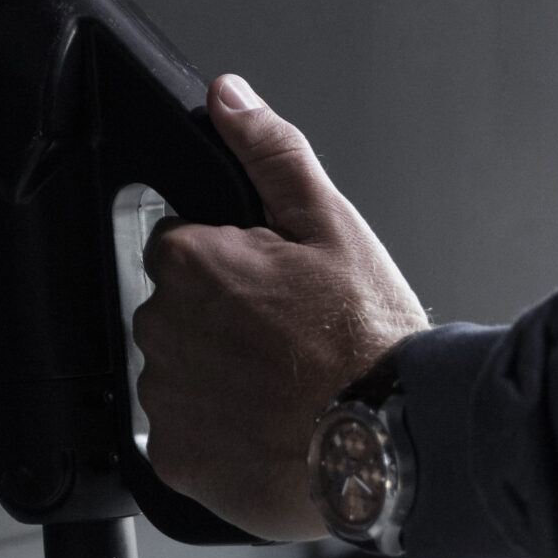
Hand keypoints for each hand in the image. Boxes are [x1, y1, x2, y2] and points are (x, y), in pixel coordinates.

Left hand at [133, 75, 429, 539]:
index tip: (275, 288)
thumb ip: (271, 152)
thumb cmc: (369, 338)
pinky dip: (218, 434)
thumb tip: (229, 98)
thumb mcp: (332, 224)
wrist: (394, 440)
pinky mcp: (176, 459)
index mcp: (193, 262)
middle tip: (288, 337)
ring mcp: (167, 399)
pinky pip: (183, 436)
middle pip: (178, 310)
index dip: (234, 263)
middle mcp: (164, 329)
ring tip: (285, 385)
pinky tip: (268, 425)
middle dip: (222, 318)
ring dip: (219, 376)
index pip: (182, 246)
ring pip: (181, 372)